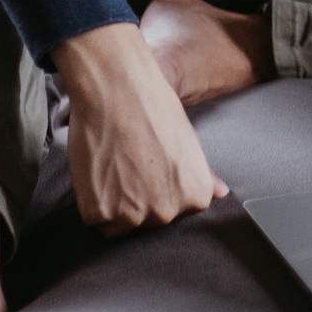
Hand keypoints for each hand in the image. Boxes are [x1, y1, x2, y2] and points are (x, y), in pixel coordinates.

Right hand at [52, 22, 228, 236]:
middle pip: (144, 220)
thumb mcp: (187, 140)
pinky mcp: (98, 213)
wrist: (117, 87)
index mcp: (194, 195)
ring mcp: (132, 216)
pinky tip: (98, 167)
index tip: (149, 164)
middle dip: (135, 196)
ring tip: (114, 162)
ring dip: (111, 201)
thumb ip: (202, 174)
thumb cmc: (152, 106)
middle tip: (129, 159)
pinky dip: (90, 197)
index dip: (156, 187)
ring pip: (117, 224)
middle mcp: (167, 212)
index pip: (172, 212)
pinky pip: (93, 218)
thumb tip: (220, 193)